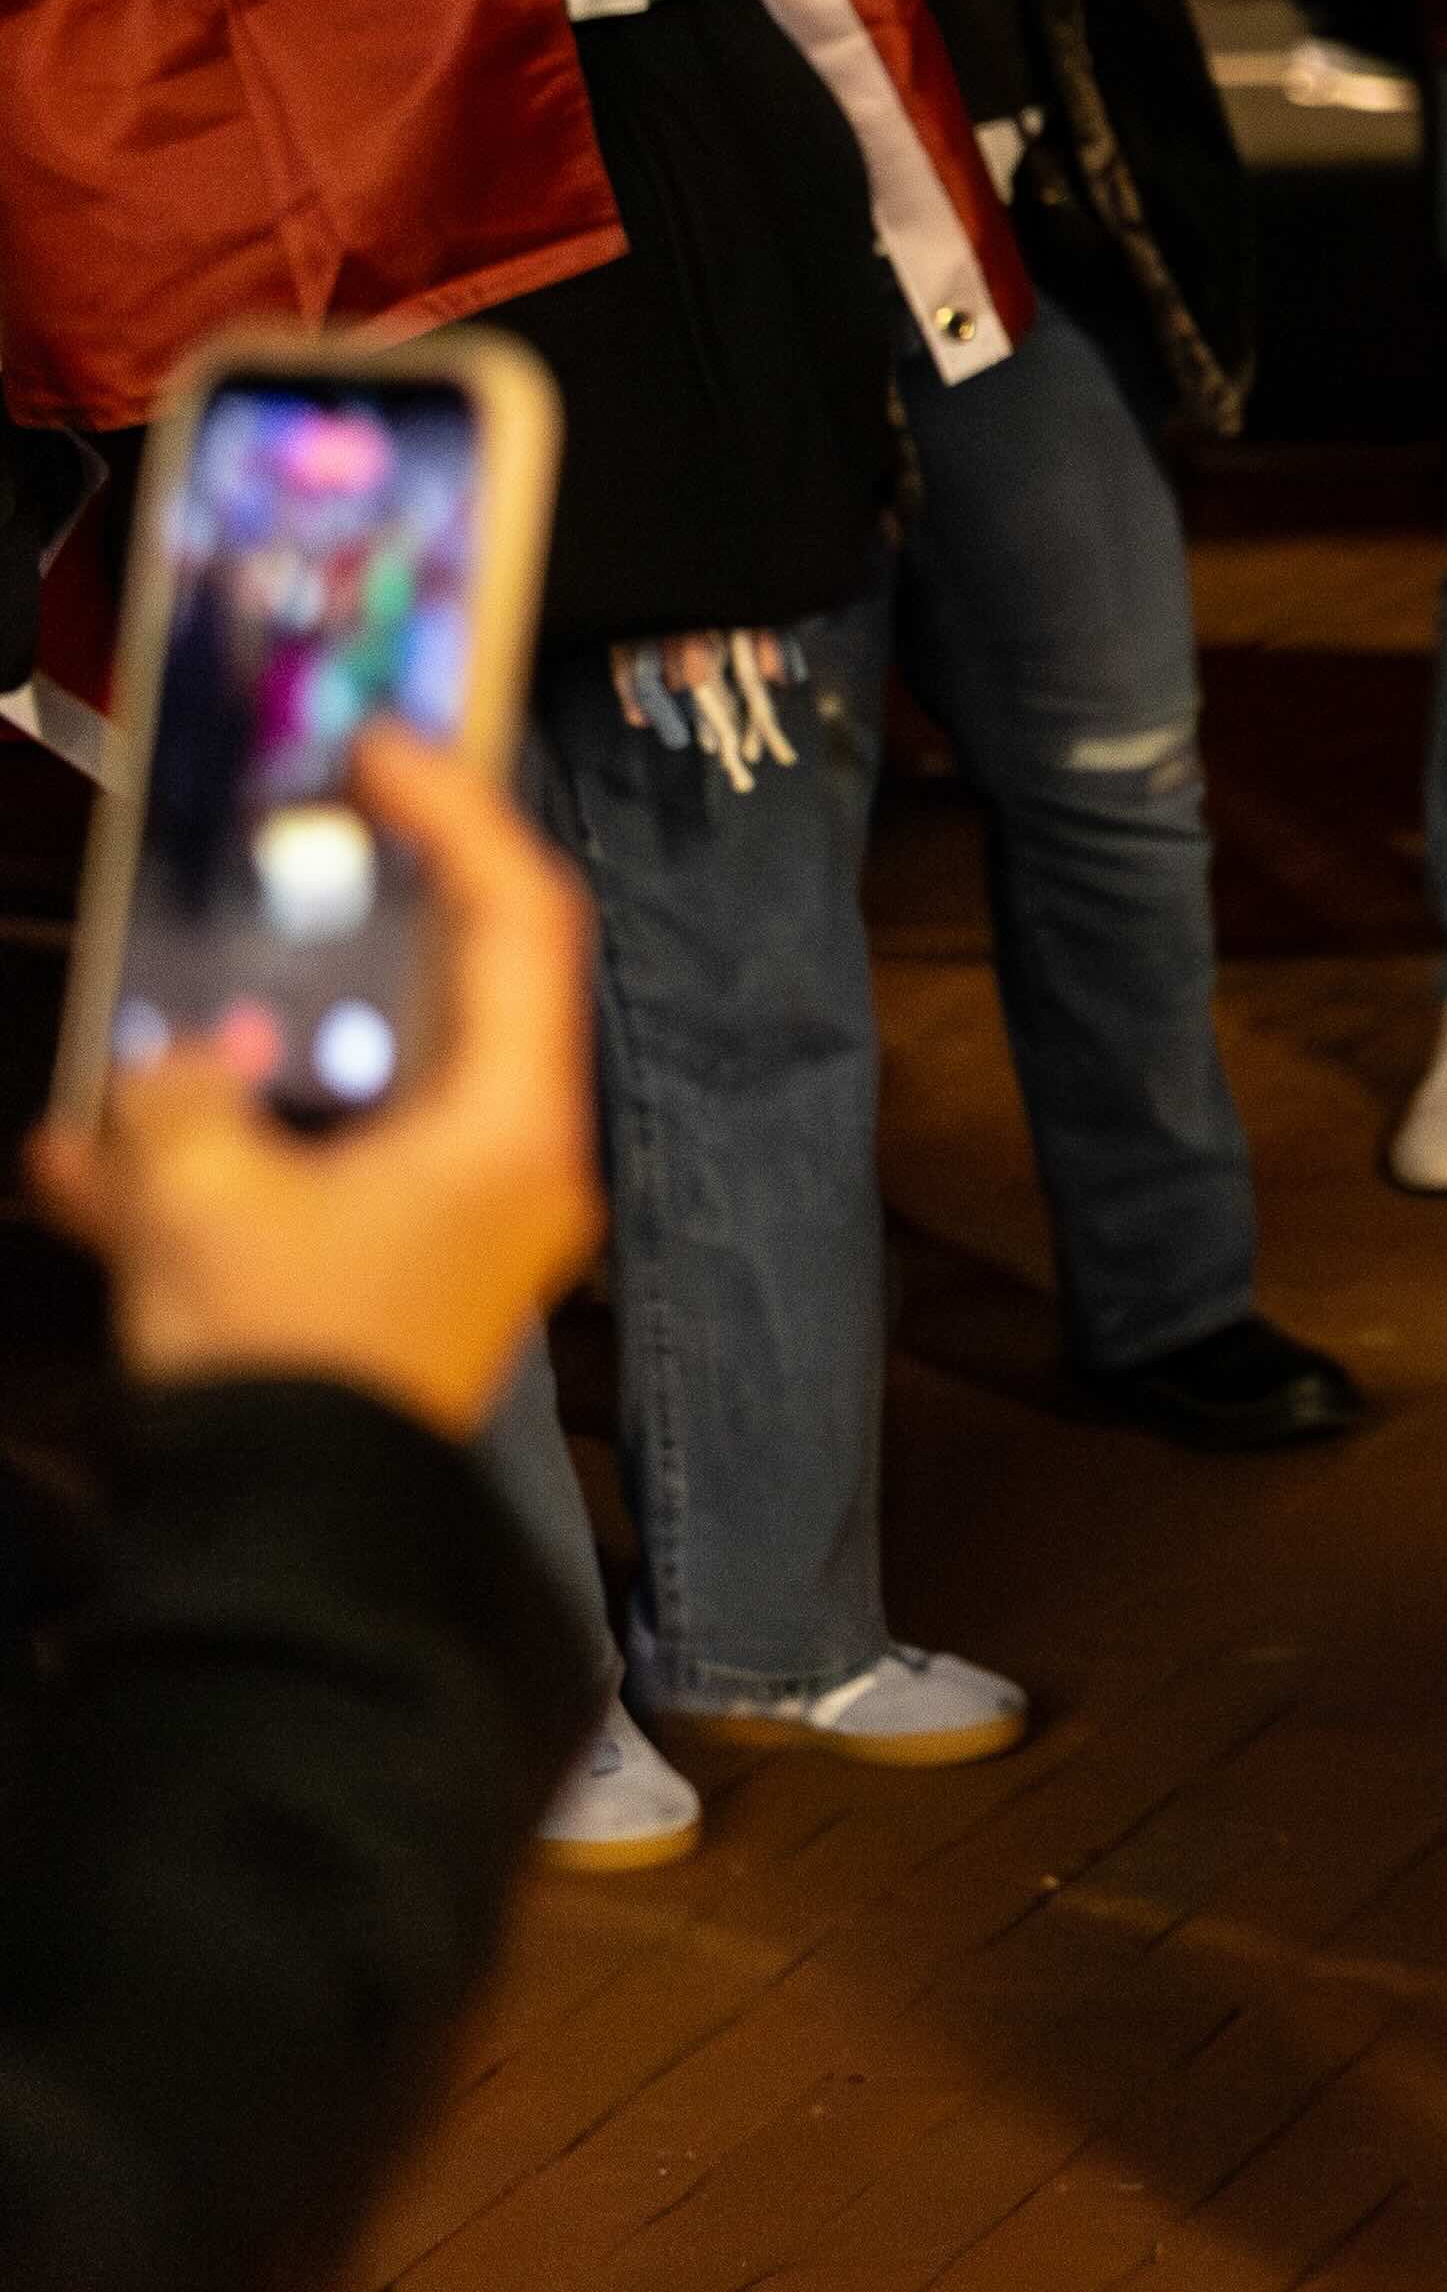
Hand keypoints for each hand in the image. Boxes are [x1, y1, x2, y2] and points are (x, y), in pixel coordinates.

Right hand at [32, 733, 602, 1442]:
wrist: (279, 1545)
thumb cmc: (278, 1363)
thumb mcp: (201, 1198)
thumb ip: (188, 1095)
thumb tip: (190, 1064)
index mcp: (511, 1126)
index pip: (518, 923)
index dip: (458, 815)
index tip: (388, 745)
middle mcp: (508, 1169)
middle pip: (443, 1000)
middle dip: (343, 932)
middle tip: (282, 850)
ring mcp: (448, 1233)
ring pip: (348, 1098)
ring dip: (240, 1065)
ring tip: (145, 1025)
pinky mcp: (379, 1288)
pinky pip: (298, 1189)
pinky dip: (207, 1168)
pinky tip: (84, 1161)